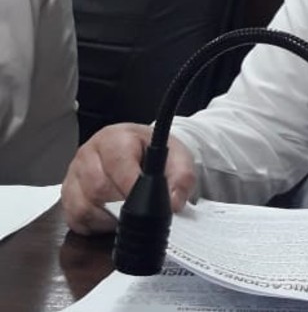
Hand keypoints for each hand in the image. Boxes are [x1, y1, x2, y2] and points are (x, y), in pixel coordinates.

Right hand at [61, 123, 195, 234]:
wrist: (141, 152)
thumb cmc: (154, 154)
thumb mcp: (177, 158)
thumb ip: (181, 178)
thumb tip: (173, 203)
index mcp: (115, 138)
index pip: (116, 165)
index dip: (131, 188)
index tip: (145, 203)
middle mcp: (89, 153)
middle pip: (97, 188)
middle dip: (121, 205)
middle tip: (139, 211)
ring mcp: (75, 174)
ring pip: (82, 206)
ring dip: (106, 218)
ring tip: (125, 216)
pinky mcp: (68, 194)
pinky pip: (74, 218)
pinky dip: (93, 225)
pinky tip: (109, 220)